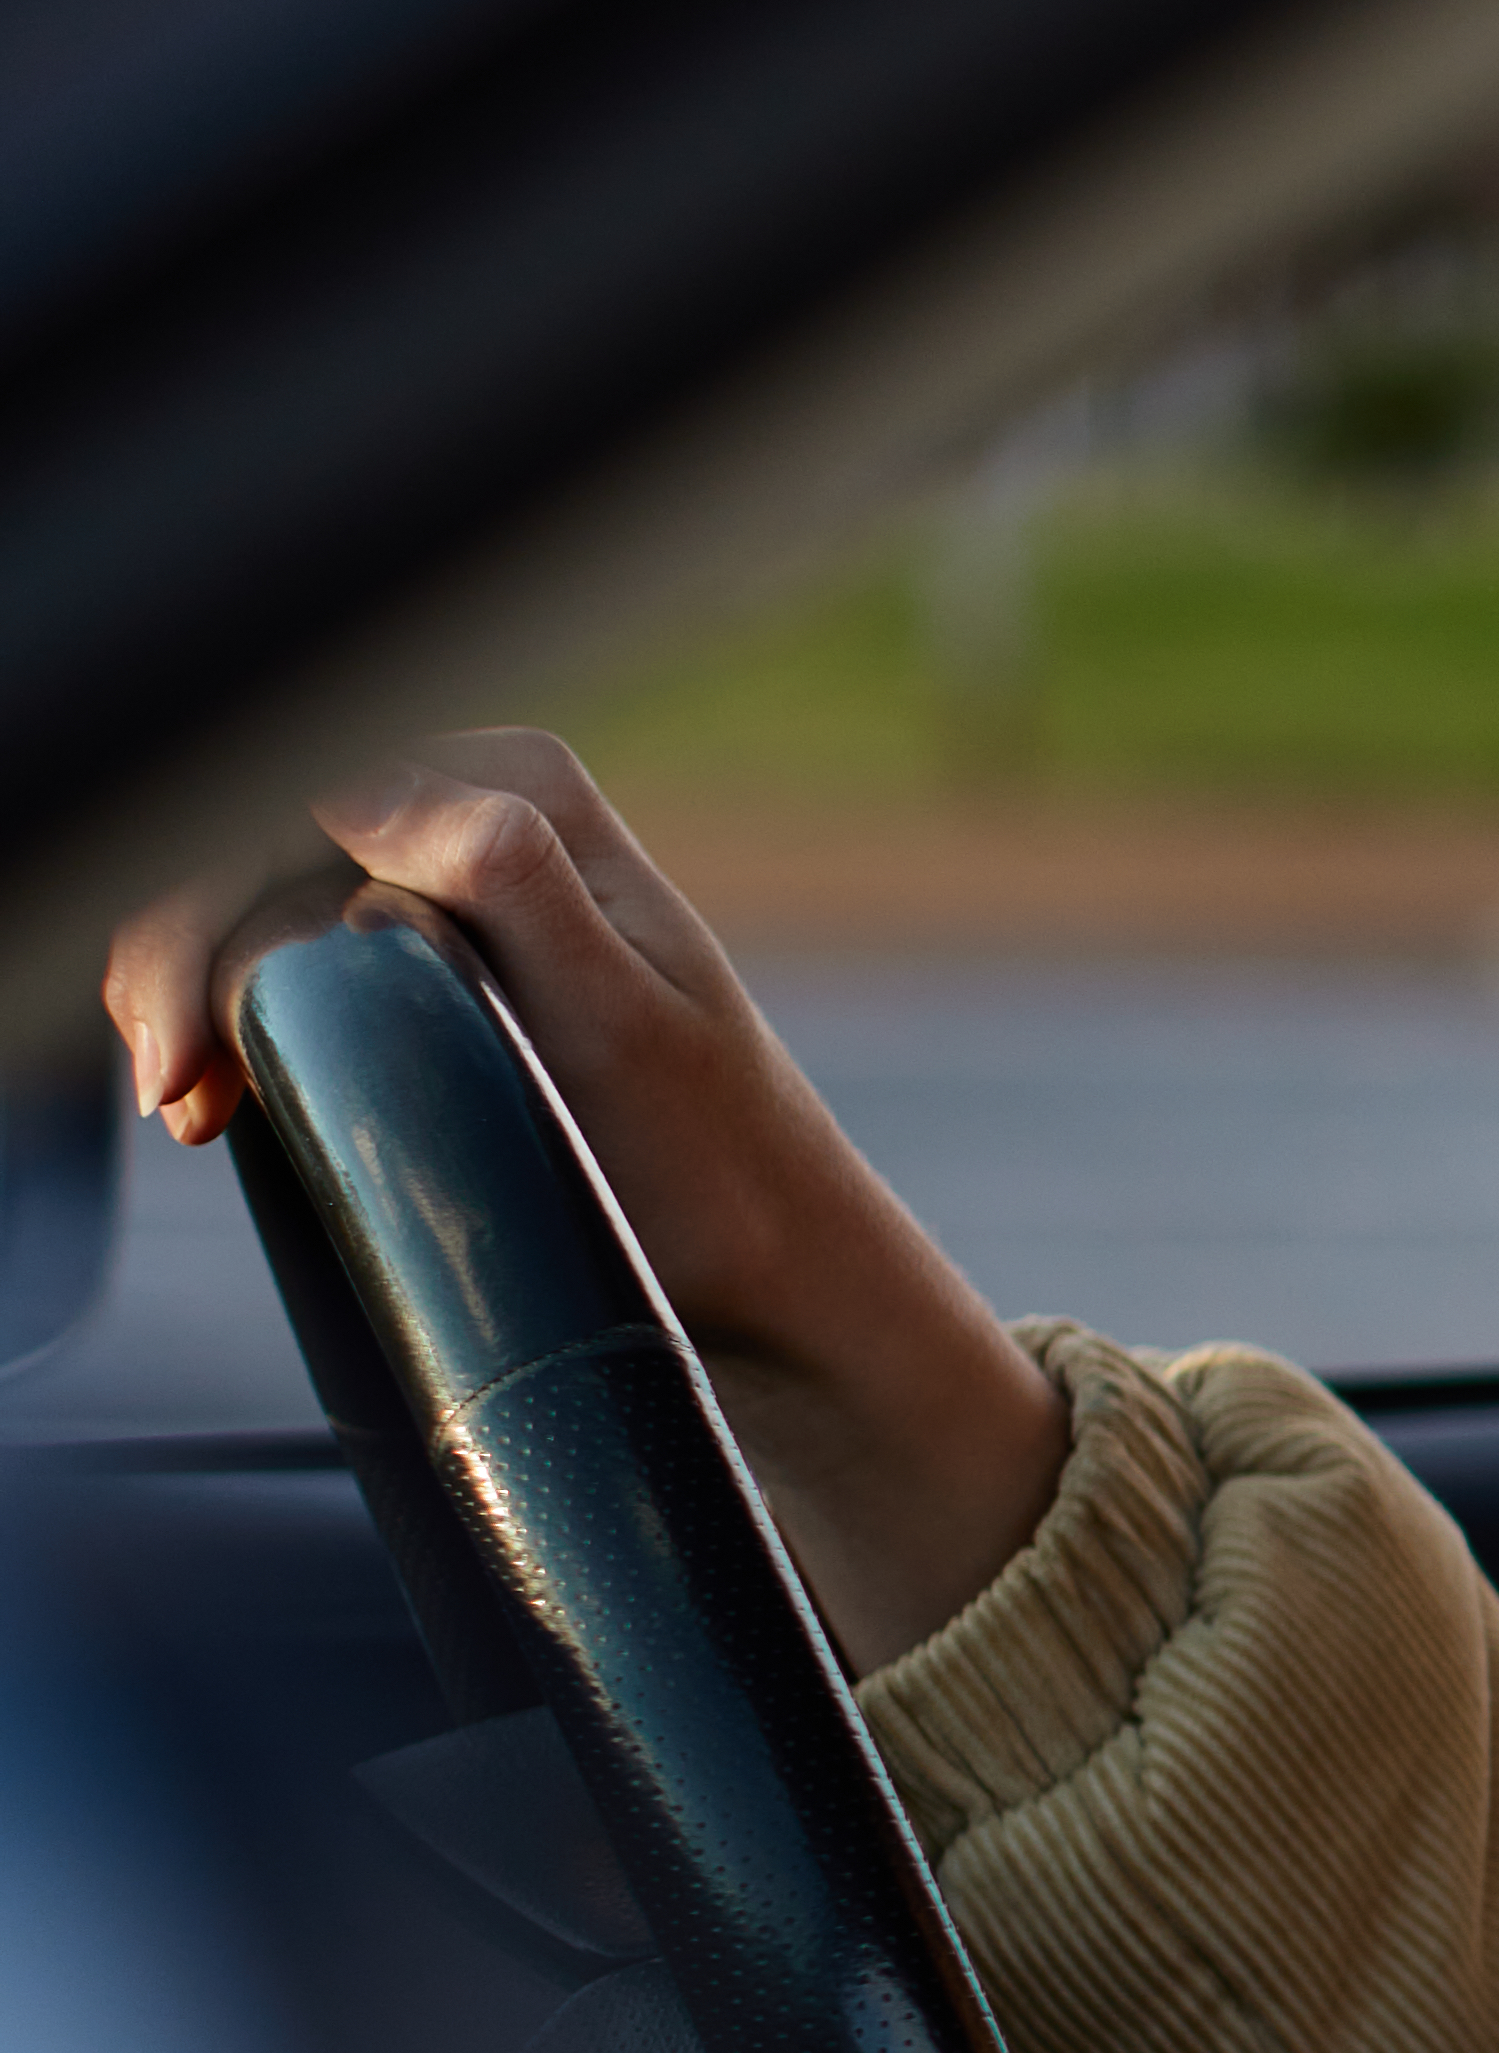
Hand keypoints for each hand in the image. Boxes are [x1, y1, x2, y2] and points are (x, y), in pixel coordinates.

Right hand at [102, 736, 1070, 1666]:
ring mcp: (444, 891)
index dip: (209, 903)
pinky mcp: (425, 972)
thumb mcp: (614, 1014)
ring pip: (256, 906)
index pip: (294, 795)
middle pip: (258, 850)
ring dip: (187, 992)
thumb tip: (360, 786)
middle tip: (174, 1092)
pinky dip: (225, 1015)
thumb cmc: (710, 1159)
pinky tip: (209, 1098)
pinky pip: (287, 958)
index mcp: (519, 790)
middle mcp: (476, 815)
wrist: (770, 1267)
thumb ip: (506, 879)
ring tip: (188, 1107)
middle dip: (180, 957)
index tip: (186, 1041)